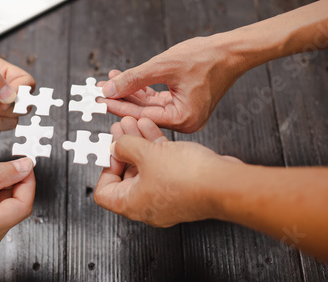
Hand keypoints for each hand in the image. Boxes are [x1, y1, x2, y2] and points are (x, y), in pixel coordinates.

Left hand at [94, 116, 241, 226]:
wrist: (224, 183)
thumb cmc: (188, 178)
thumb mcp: (146, 153)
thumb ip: (125, 146)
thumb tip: (117, 145)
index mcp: (132, 204)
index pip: (104, 193)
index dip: (105, 168)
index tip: (111, 151)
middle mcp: (147, 205)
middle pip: (125, 175)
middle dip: (123, 147)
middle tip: (121, 129)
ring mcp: (165, 197)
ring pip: (145, 167)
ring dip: (139, 143)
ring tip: (134, 122)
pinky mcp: (181, 187)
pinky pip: (162, 166)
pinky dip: (155, 147)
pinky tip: (151, 128)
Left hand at [100, 36, 244, 132]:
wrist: (231, 50)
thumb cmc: (206, 58)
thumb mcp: (163, 67)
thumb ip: (134, 79)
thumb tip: (109, 89)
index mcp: (183, 119)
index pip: (142, 115)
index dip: (119, 106)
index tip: (101, 99)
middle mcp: (185, 122)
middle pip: (144, 112)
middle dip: (122, 97)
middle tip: (102, 89)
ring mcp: (184, 114)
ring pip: (149, 105)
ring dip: (130, 91)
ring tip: (111, 81)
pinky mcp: (183, 105)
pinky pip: (157, 99)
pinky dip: (142, 89)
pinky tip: (126, 79)